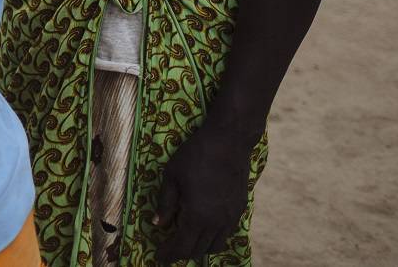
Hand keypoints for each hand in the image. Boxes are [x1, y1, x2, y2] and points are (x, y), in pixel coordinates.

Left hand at [152, 120, 256, 262]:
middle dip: (181, 253)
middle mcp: (216, 222)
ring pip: (215, 245)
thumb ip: (165, 204)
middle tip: (168, 251)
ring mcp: (231, 217)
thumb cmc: (195, 155)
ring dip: (199, 248)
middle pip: (198, 250)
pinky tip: (204, 229)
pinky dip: (213, 238)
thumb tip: (158, 224)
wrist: (229, 142)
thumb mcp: (171, 177)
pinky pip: (226, 234)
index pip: (181, 246)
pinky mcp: (239, 210)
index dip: (168, 254)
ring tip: (185, 242)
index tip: (158, 258)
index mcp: (197, 216)